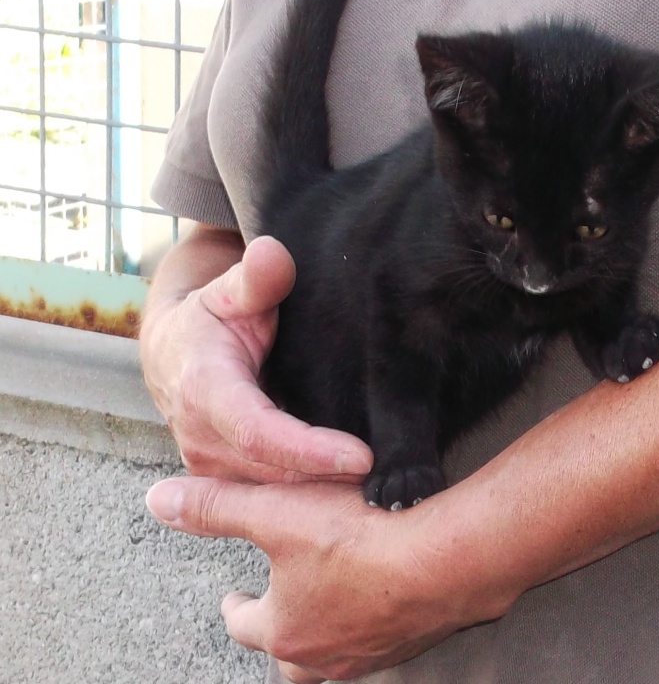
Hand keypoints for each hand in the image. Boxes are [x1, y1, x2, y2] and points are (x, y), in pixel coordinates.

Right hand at [140, 231, 372, 483]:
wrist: (175, 352)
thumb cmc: (211, 317)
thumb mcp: (228, 291)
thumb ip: (253, 278)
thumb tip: (272, 253)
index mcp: (202, 390)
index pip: (258, 432)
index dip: (308, 450)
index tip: (362, 456)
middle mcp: (201, 438)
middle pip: (275, 473)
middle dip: (331, 481)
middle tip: (392, 480)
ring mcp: (211, 466)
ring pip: (277, 494)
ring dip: (327, 494)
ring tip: (384, 488)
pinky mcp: (226, 479)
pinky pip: (274, 495)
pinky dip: (314, 494)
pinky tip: (357, 490)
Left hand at [145, 476, 488, 681]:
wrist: (443, 561)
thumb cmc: (358, 538)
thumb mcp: (275, 512)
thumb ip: (217, 506)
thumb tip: (159, 500)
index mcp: (286, 628)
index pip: (246, 626)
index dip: (236, 608)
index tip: (233, 596)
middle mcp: (326, 654)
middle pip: (291, 659)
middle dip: (281, 634)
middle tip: (279, 613)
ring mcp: (372, 652)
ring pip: (337, 654)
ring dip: (327, 630)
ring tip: (328, 604)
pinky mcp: (413, 639)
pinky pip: (382, 637)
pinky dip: (372, 619)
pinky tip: (381, 594)